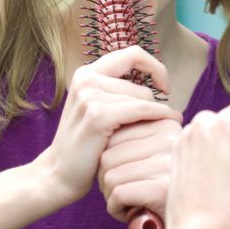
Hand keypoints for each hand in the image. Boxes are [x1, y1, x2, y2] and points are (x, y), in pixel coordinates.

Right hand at [37, 46, 181, 206]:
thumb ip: (123, 97)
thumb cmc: (86, 147)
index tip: (164, 88)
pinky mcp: (98, 114)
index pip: (133, 53)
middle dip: (153, 106)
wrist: (58, 175)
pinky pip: (141, 109)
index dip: (154, 67)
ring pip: (144, 97)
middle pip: (141, 84)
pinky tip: (167, 124)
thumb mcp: (101, 112)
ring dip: (155, 116)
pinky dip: (158, 116)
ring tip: (151, 135)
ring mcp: (90, 95)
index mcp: (86, 73)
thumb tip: (171, 98)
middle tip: (159, 125)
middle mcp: (86, 78)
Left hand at [98, 117, 182, 221]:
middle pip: (107, 155)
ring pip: (109, 176)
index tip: (122, 173)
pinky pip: (117, 194)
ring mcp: (166, 164)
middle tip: (120, 192)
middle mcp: (168, 139)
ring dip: (110, 196)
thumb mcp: (162, 154)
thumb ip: (142, 137)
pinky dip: (115, 208)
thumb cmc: (171, 189)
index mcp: (167, 124)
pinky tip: (128, 213)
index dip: (108, 159)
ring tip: (126, 203)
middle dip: (106, 178)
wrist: (201, 223)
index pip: (114, 133)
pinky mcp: (161, 190)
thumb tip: (114, 121)